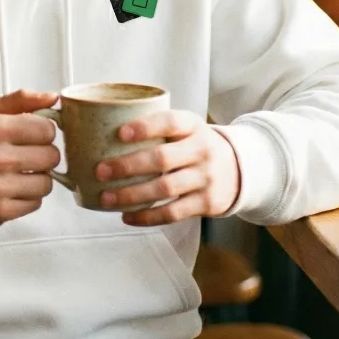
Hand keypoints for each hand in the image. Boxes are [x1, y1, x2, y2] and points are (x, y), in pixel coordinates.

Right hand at [0, 89, 60, 225]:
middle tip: (28, 153)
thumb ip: (21, 100)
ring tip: (21, 171)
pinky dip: (29, 195)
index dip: (44, 131)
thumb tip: (53, 98)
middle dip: (44, 153)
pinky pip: (36, 203)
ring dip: (39, 177)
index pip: (47, 130)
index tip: (35, 133)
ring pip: (47, 183)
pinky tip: (14, 187)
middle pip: (52, 156)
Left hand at [93, 111, 240, 225]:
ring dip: (132, 195)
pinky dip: (147, 217)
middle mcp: (202, 150)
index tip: (120, 133)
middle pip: (162, 158)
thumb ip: (156, 128)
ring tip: (106, 198)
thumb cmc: (194, 145)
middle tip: (100, 171)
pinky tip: (126, 216)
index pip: (170, 122)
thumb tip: (100, 130)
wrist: (239, 168)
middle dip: (128, 166)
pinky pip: (173, 213)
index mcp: (193, 125)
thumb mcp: (185, 128)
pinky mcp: (206, 203)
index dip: (145, 127)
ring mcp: (206, 178)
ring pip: (165, 188)